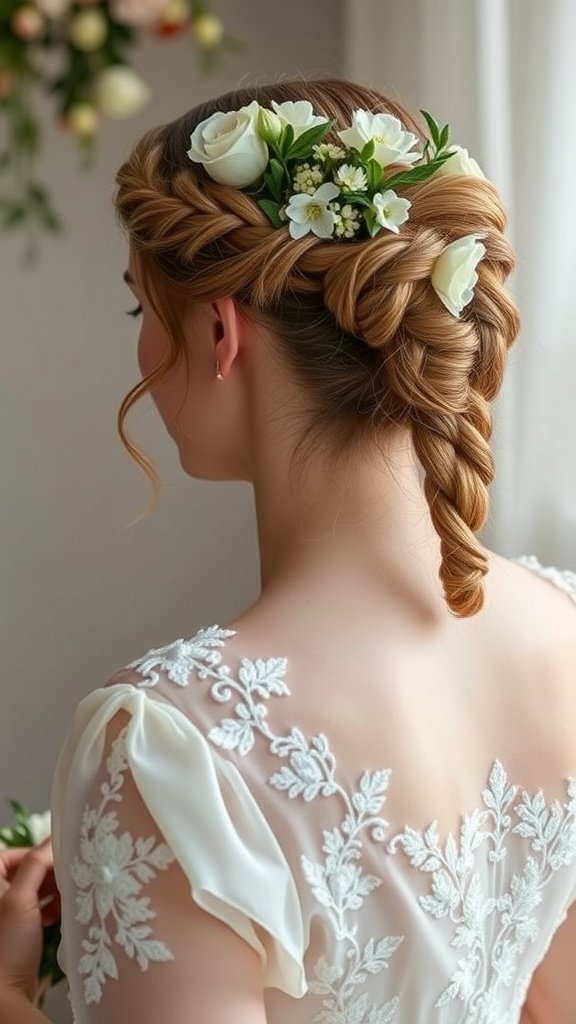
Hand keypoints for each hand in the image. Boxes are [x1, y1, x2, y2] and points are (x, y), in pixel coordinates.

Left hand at [0, 840, 60, 1002]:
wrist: (6, 994)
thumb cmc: (5, 949)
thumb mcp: (21, 900)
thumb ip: (36, 865)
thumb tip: (53, 840)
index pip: (13, 854)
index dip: (37, 854)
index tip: (60, 857)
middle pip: (27, 871)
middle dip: (50, 873)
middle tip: (71, 876)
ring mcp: (7, 916)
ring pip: (35, 890)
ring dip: (53, 891)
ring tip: (70, 895)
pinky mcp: (19, 932)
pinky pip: (38, 910)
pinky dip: (51, 908)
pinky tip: (63, 913)